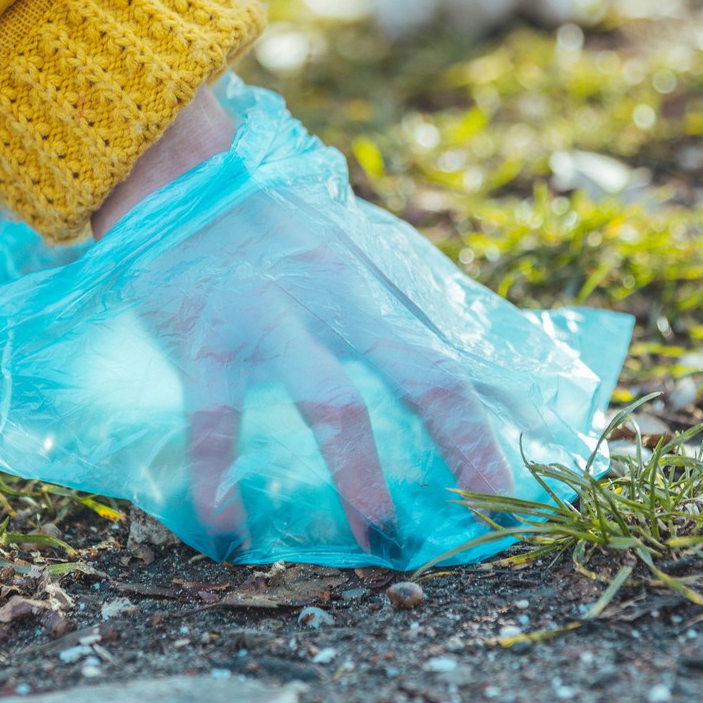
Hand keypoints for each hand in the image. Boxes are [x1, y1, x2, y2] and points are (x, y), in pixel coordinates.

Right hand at [88, 84, 515, 561]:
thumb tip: (486, 370)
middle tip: (487, 514)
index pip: (460, 351)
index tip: (526, 479)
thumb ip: (407, 301)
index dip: (500, 416)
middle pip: (423, 370)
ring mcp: (272, 314)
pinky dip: (220, 476)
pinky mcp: (201, 332)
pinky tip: (230, 531)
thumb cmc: (274, 220)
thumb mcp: (352, 246)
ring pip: (331, 401)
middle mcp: (340, 294)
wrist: (176, 163)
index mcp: (381, 278)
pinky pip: (214, 415)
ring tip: (381, 540)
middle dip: (463, 443)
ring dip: (360, 476)